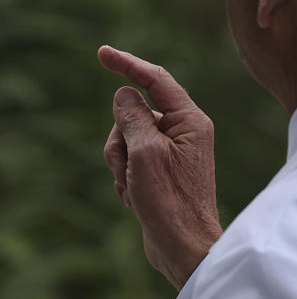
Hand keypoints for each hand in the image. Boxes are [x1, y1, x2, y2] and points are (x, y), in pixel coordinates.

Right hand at [99, 45, 222, 289]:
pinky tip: (135, 198)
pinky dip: (125, 177)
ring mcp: (173, 152)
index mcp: (191, 121)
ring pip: (127, 139)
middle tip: (129, 166)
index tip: (101, 53)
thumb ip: (133, 117)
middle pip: (135, 114)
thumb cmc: (170, 200)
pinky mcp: (162, 170)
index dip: (128, 64)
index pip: (156, 80)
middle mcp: (186, 131)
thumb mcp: (145, 152)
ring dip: (120, 162)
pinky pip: (130, 160)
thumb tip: (126, 93)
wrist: (183, 245)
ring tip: (133, 186)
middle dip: (119, 138)